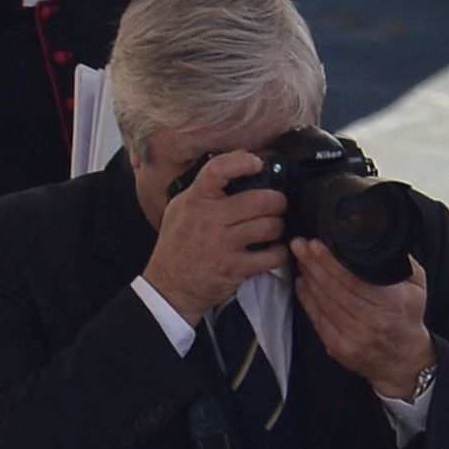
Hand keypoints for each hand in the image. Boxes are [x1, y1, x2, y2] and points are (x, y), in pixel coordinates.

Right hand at [142, 152, 285, 324]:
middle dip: (276, 201)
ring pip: (268, 226)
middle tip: (277, 204)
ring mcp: (223, 244)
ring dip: (278, 226)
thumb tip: (237, 162)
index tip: (257, 164)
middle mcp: (209, 219)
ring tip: (274, 228)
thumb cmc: (177, 246)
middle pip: (259, 200)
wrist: (169, 287)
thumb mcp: (180, 209)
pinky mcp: (234, 268)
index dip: (244, 161)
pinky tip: (274, 251)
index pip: (220, 169)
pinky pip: (271, 256)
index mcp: (195, 200)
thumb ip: (204, 188)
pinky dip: (279, 253)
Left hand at [292, 241, 434, 401]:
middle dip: (313, 264)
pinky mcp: (339, 349)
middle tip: (300, 245)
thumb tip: (378, 237)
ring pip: (323, 303)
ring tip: (300, 260)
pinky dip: (307, 300)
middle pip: (333, 289)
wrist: (403, 361)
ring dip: (308, 279)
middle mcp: (371, 323)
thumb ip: (400, 263)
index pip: (352, 280)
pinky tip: (303, 283)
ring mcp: (353, 338)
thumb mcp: (416, 287)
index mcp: (391, 305)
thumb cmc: (407, 318)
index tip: (317, 244)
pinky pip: (318, 320)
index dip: (330, 261)